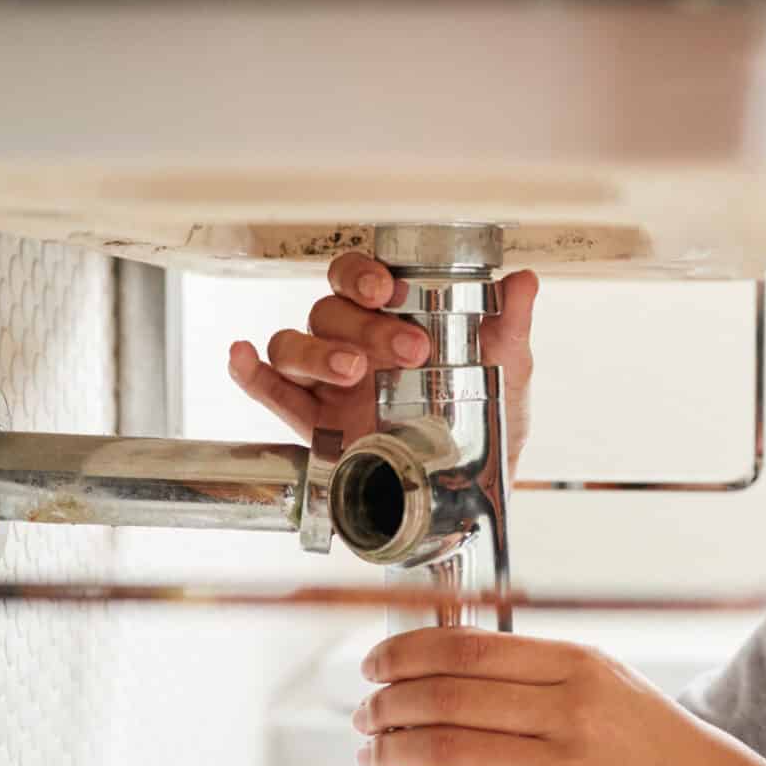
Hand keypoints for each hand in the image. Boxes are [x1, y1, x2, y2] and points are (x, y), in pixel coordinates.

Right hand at [226, 248, 541, 482]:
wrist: (471, 491)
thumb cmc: (485, 422)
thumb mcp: (506, 369)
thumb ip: (509, 325)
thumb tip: (523, 281)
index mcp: (392, 318)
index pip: (357, 277)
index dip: (361, 274)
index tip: (387, 290)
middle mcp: (352, 343)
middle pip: (327, 311)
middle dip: (362, 327)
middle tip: (406, 351)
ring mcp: (328, 383)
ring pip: (293, 345)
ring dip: (315, 352)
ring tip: (352, 375)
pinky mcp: (312, 423)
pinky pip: (269, 390)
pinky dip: (249, 372)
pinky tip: (242, 358)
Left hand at [348, 627, 765, 765]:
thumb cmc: (672, 755)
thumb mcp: (617, 689)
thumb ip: (547, 674)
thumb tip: (460, 659)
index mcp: (580, 664)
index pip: (464, 646)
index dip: (402, 654)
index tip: (373, 663)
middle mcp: (572, 707)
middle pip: (444, 693)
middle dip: (386, 703)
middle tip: (360, 712)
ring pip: (447, 746)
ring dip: (392, 748)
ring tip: (368, 752)